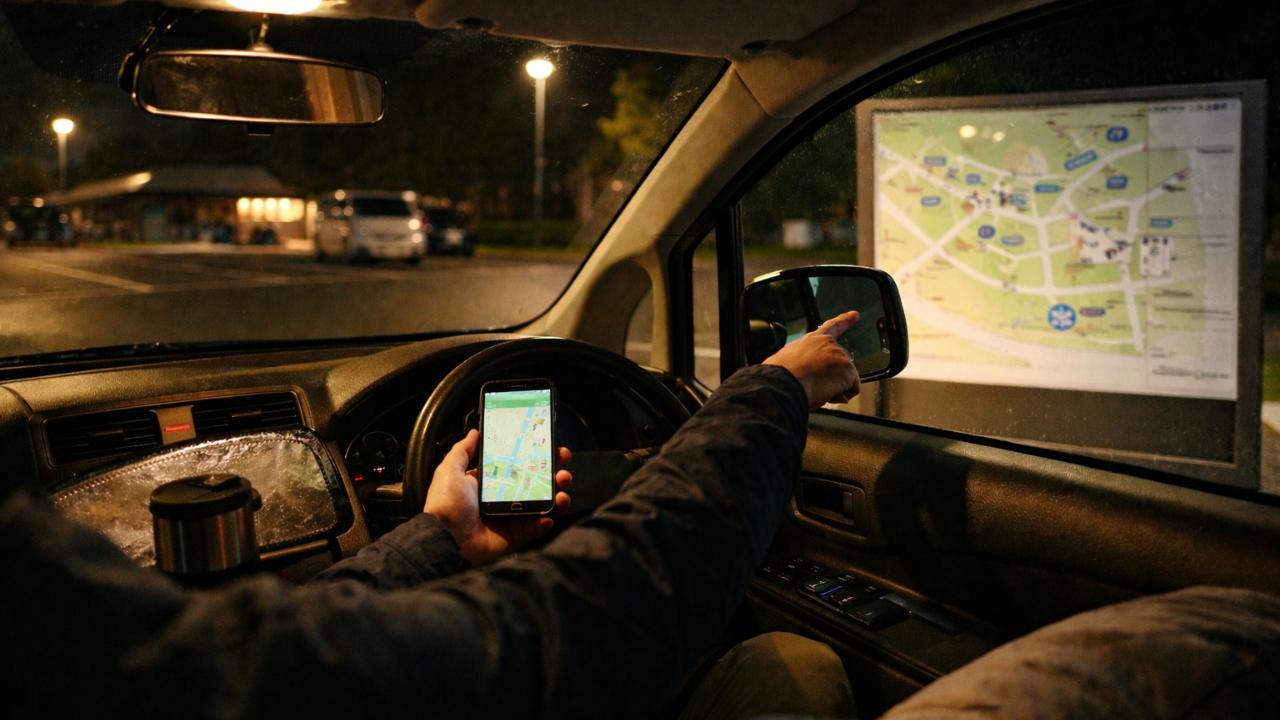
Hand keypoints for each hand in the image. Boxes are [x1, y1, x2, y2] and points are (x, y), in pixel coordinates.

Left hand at [424, 428, 572, 566]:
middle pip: (537, 482)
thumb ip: (463, 450)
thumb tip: (475, 432)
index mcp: (491, 482)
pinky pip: (537, 527)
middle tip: (562, 467)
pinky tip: (549, 514)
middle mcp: (504, 497)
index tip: (551, 447)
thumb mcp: (450, 470)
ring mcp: (512, 517)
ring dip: (558, 495)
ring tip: (562, 489)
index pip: (520, 464)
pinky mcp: (516, 535)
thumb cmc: (446, 505)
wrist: (445, 539)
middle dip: (555, 473)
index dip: (537, 456)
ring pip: (543, 504)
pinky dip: (547, 520)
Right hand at [763, 310, 860, 409]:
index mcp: (813, 340)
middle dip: (832, 378)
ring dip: (833, 388)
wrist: (783, 383)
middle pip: (840, 364)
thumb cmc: (781, 375)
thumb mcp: (789, 360)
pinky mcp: (848, 370)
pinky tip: (825, 393)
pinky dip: (841, 395)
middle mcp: (829, 344)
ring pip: (845, 379)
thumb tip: (813, 379)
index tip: (855, 315)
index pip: (832, 327)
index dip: (845, 320)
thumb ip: (805, 362)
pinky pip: (851, 390)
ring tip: (814, 388)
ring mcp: (840, 356)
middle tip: (812, 384)